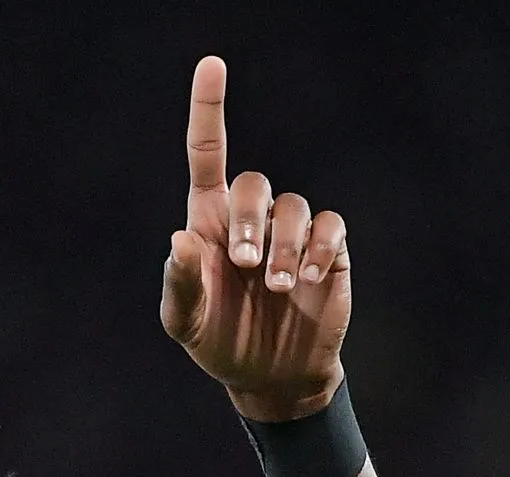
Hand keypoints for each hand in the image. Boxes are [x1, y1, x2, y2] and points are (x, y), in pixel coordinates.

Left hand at [158, 57, 351, 422]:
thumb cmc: (219, 344)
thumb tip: (179, 240)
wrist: (270, 379)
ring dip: (284, 247)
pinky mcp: (329, 253)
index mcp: (210, 224)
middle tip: (244, 266)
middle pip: (254, 184)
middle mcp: (251, 220)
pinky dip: (319, 248)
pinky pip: (330, 227)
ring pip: (295, 207)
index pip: (208, 154)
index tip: (212, 64)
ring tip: (278, 288)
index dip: (209, 109)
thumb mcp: (186, 324)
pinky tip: (311, 279)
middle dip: (250, 222)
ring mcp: (291, 235)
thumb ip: (179, 284)